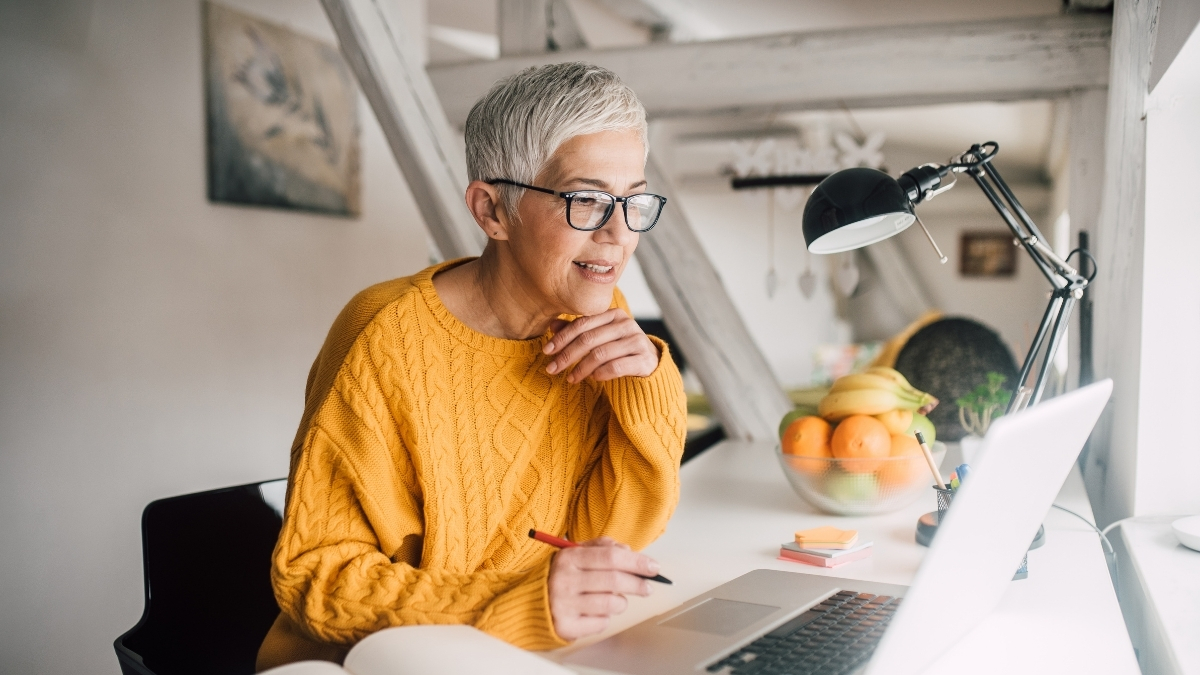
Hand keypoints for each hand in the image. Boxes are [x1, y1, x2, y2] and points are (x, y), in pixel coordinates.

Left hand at [543, 309, 658, 382]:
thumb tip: (552, 326)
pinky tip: (592, 379)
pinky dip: (600, 373)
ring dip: (581, 368)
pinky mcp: (644, 360)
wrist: (650, 365)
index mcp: (614, 314)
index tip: (546, 351)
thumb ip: (578, 331)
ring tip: (570, 378)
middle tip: (552, 369)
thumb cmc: (619, 350)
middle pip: (589, 339)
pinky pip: (616, 367)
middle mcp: (627, 324)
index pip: (582, 324)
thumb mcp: (599, 338)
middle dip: (567, 355)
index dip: (562, 337)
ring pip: (600, 354)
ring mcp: (637, 341)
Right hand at [547, 537, 658, 640]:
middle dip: (638, 583)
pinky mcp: (566, 626)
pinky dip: (606, 617)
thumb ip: (602, 547)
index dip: (637, 562)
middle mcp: (564, 580)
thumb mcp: (575, 553)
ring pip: (611, 603)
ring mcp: (564, 604)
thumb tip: (629, 551)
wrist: (531, 603)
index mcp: (568, 558)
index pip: (611, 557)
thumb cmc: (562, 576)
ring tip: (616, 599)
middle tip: (648, 587)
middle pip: (614, 580)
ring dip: (621, 602)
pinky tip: (597, 611)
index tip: (653, 567)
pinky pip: (601, 623)